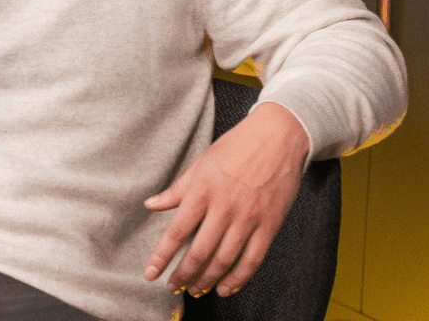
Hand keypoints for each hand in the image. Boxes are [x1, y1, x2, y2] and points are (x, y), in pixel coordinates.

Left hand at [142, 102, 310, 298]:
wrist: (278, 137)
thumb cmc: (235, 147)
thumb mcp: (200, 163)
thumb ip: (176, 189)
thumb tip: (151, 204)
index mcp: (202, 190)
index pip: (176, 231)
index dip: (162, 256)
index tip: (150, 273)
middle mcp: (224, 206)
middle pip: (200, 251)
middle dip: (183, 274)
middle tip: (173, 287)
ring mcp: (249, 217)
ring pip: (225, 259)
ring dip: (208, 280)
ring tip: (196, 290)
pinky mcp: (270, 224)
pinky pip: (253, 259)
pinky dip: (238, 278)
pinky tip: (226, 287)